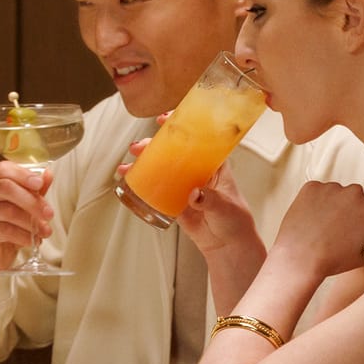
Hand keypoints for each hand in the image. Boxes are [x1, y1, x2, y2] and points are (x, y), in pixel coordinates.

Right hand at [0, 160, 53, 276]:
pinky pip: (5, 230)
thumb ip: (35, 189)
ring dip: (31, 222)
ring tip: (45, 231)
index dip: (22, 175)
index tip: (39, 184)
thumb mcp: (24, 204)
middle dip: (32, 201)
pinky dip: (24, 236)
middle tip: (49, 213)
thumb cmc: (9, 222)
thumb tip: (48, 174)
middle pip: (6, 188)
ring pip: (8, 211)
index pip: (3, 169)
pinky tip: (33, 240)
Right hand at [118, 120, 263, 264]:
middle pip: (172, 151)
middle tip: (138, 147)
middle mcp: (196, 171)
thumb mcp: (225, 207)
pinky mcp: (173, 200)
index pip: (198, 138)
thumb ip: (210, 200)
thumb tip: (194, 194)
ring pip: (160, 167)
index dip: (181, 125)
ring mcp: (183, 185)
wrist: (227, 245)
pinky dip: (140, 183)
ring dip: (143, 162)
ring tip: (127, 165)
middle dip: (153, 145)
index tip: (165, 119)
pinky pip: (155, 189)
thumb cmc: (235, 221)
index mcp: (214, 164)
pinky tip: (128, 180)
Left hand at [272, 180, 363, 280]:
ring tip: (321, 225)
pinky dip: (314, 201)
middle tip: (337, 228)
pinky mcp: (312, 186)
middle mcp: (356, 192)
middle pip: (356, 199)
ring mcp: (333, 187)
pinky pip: (316, 192)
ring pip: (336, 194)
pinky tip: (309, 218)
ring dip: (332, 204)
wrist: (300, 257)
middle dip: (350, 210)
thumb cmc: (334, 260)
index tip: (357, 231)